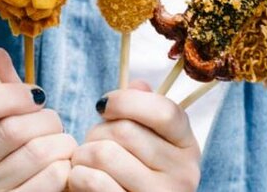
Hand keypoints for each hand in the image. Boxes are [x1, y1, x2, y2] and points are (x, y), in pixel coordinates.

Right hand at [0, 48, 76, 190]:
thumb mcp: (2, 115)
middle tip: (54, 120)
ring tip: (61, 141)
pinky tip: (62, 163)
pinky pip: (50, 178)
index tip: (36, 95)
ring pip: (35, 153)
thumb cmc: (13, 147)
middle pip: (9, 130)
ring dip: (60, 141)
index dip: (9, 95)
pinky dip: (64, 165)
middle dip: (44, 118)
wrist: (20, 191)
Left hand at [69, 81, 200, 191]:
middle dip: (96, 131)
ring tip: (84, 161)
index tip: (103, 106)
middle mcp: (182, 174)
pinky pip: (95, 181)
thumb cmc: (133, 170)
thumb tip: (137, 84)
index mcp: (187, 146)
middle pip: (125, 131)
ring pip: (105, 154)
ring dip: (83, 154)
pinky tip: (80, 178)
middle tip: (90, 142)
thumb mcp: (148, 140)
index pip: (164, 111)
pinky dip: (78, 176)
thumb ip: (143, 108)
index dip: (126, 101)